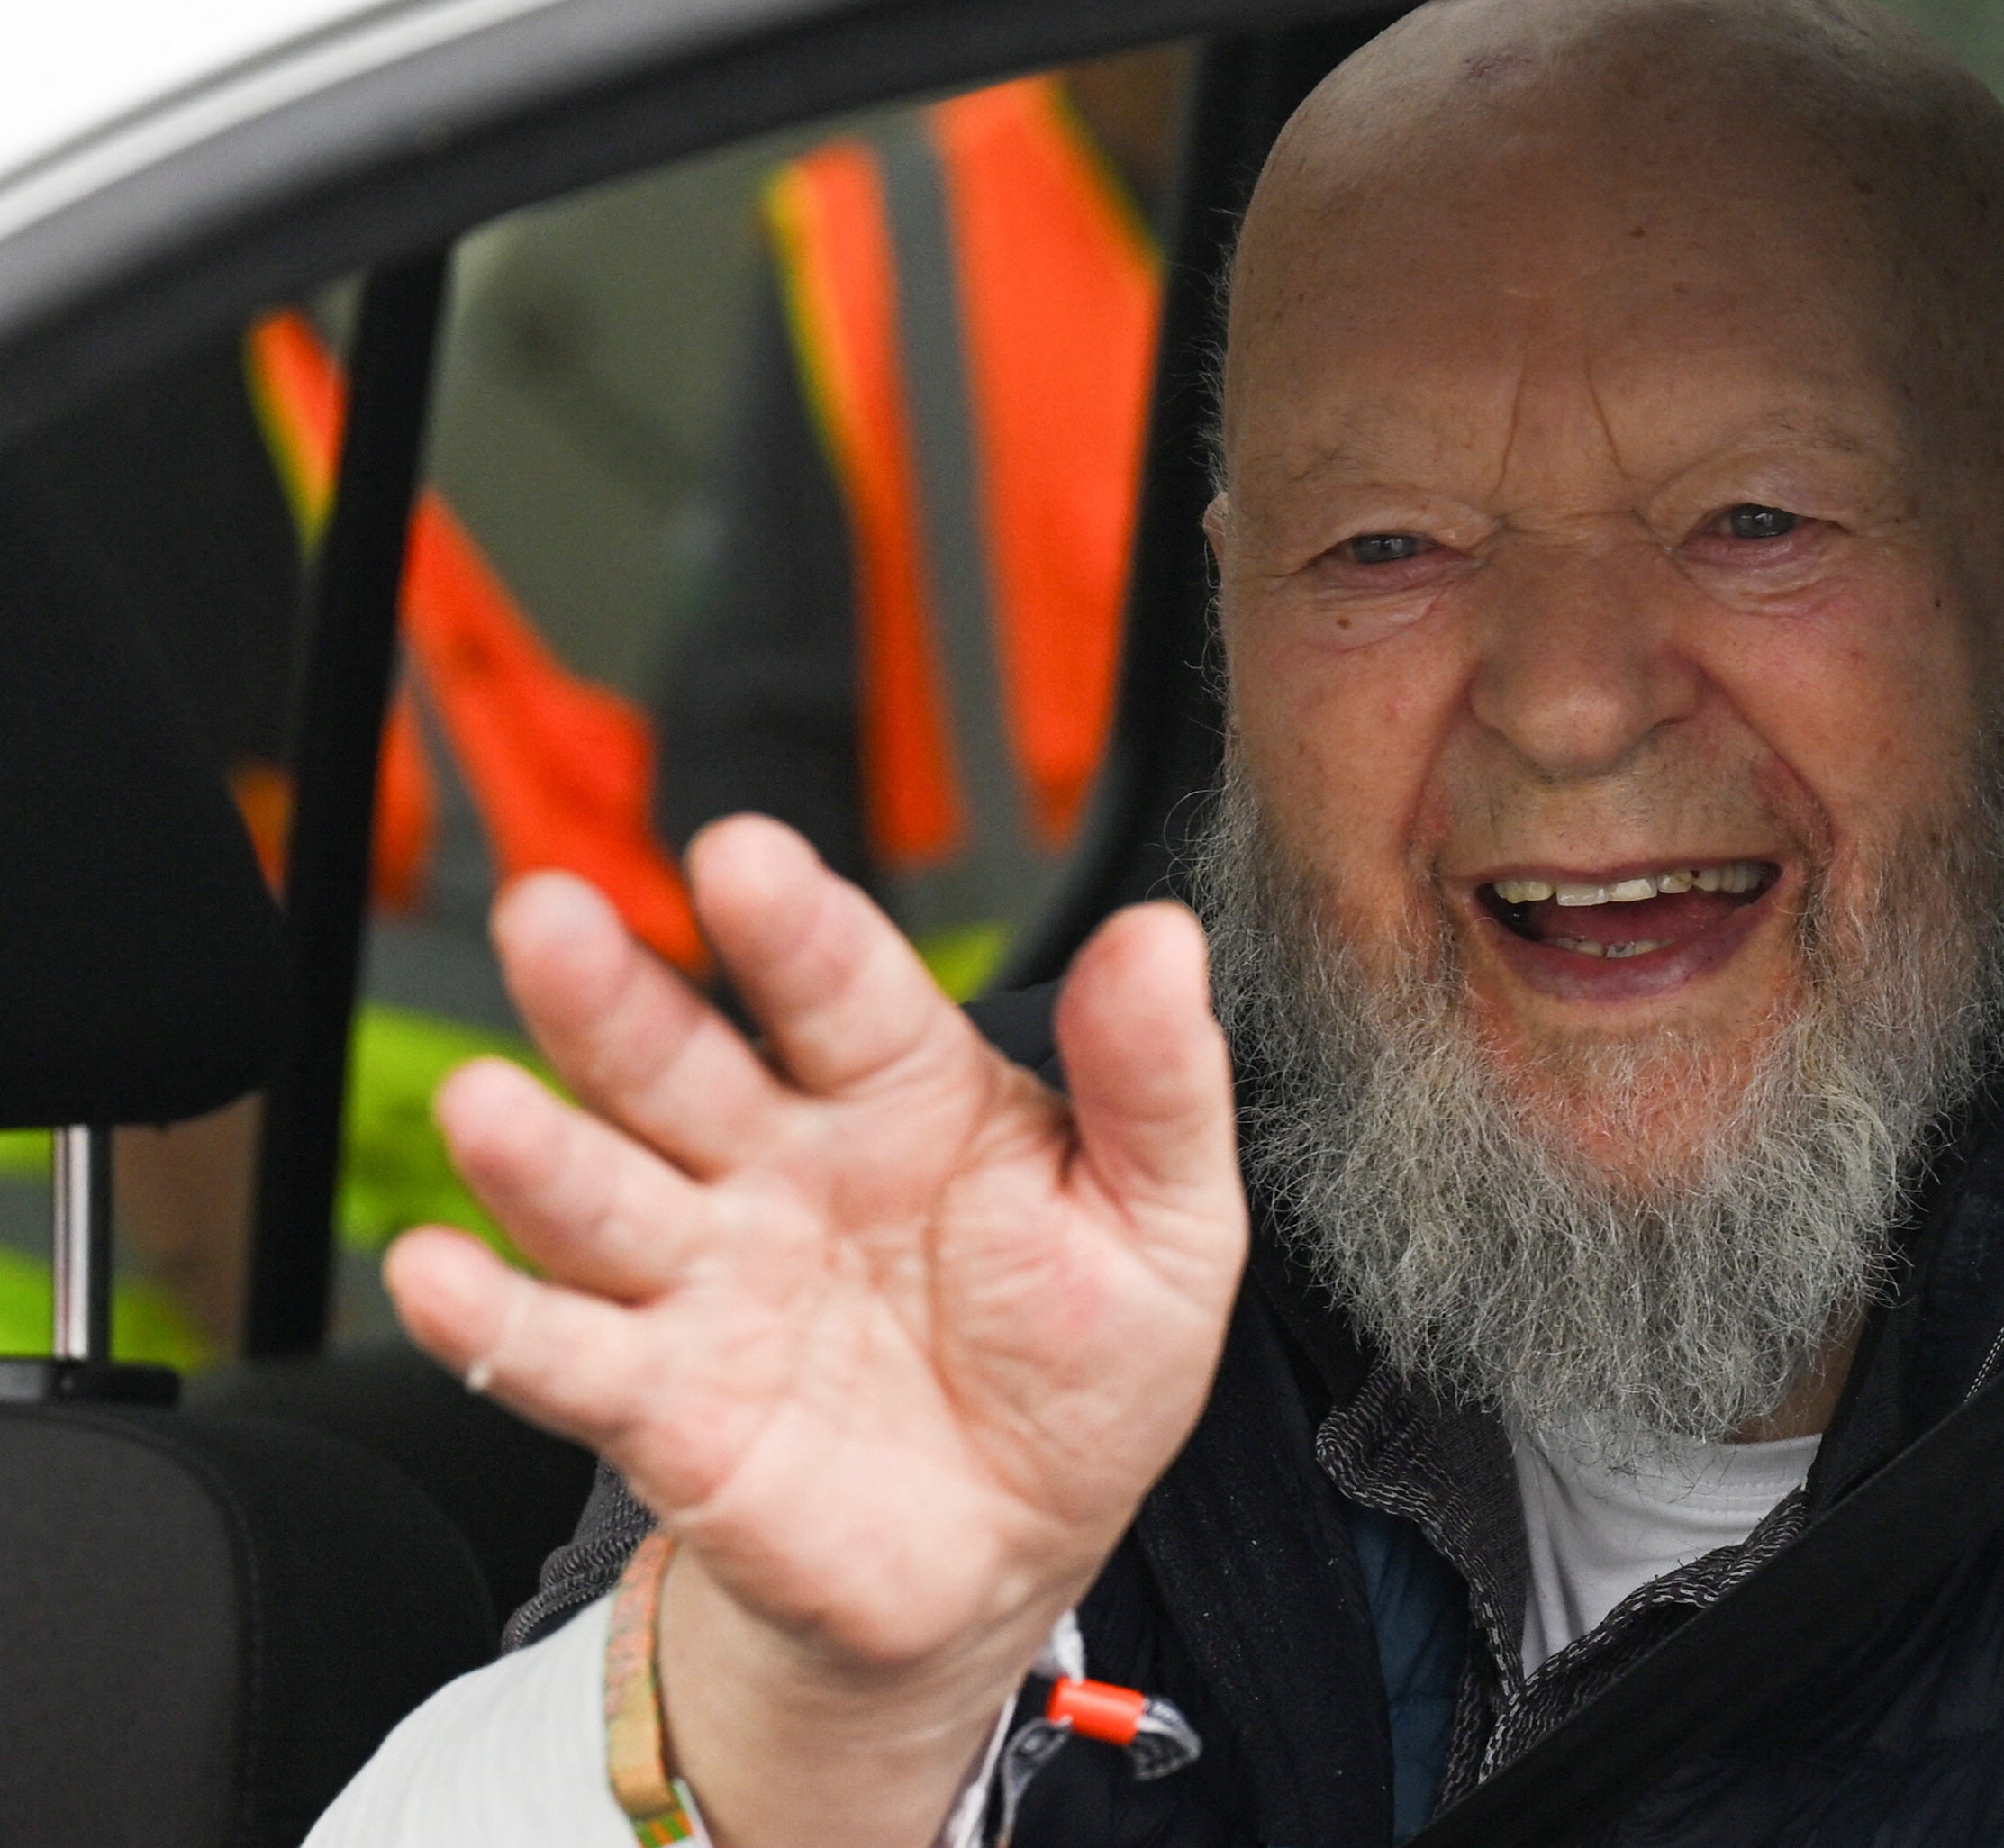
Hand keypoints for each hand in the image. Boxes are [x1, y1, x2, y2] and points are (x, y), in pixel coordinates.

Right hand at [385, 817, 1245, 1844]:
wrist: (1017, 1550)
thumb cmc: (1083, 1358)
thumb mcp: (1164, 1219)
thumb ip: (1155, 1080)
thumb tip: (1164, 936)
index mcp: (902, 1090)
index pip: (840, 988)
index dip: (791, 923)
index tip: (740, 856)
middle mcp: (779, 1163)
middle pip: (678, 1063)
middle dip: (609, 995)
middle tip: (547, 916)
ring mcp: (709, 1279)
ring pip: (601, 1196)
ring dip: (535, 1151)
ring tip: (483, 1104)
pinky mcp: (661, 1406)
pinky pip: (567, 1356)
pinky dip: (493, 1321)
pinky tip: (436, 1273)